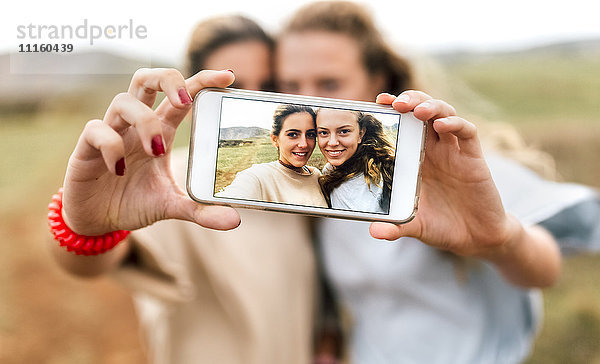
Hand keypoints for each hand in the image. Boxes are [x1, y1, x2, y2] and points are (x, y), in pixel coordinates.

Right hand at [62, 68, 240, 235]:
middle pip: (146, 79)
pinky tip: (120, 170)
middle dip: (167, 79)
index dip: (201, 81)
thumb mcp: (171, 207)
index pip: (181, 96)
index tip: (228, 76)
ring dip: (144, 121)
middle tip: (183, 102)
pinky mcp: (87, 148)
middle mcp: (136, 125)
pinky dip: (111, 145)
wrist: (98, 222)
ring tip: (157, 151)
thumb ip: (200, 211)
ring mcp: (111, 132)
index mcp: (160, 131)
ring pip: (123, 100)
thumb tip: (234, 221)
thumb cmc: (135, 203)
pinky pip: (97, 130)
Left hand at [370, 91, 519, 257]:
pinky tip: (442, 126)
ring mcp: (454, 151)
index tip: (377, 102)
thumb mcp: (414, 226)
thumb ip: (395, 227)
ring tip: (417, 110)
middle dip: (411, 100)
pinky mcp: (473, 158)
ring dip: (431, 106)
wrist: (475, 238)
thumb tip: (374, 231)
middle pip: (423, 111)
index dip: (393, 110)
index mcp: (415, 158)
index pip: (404, 124)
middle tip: (396, 102)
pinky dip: (455, 125)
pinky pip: (467, 133)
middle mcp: (434, 149)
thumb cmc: (442, 226)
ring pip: (445, 114)